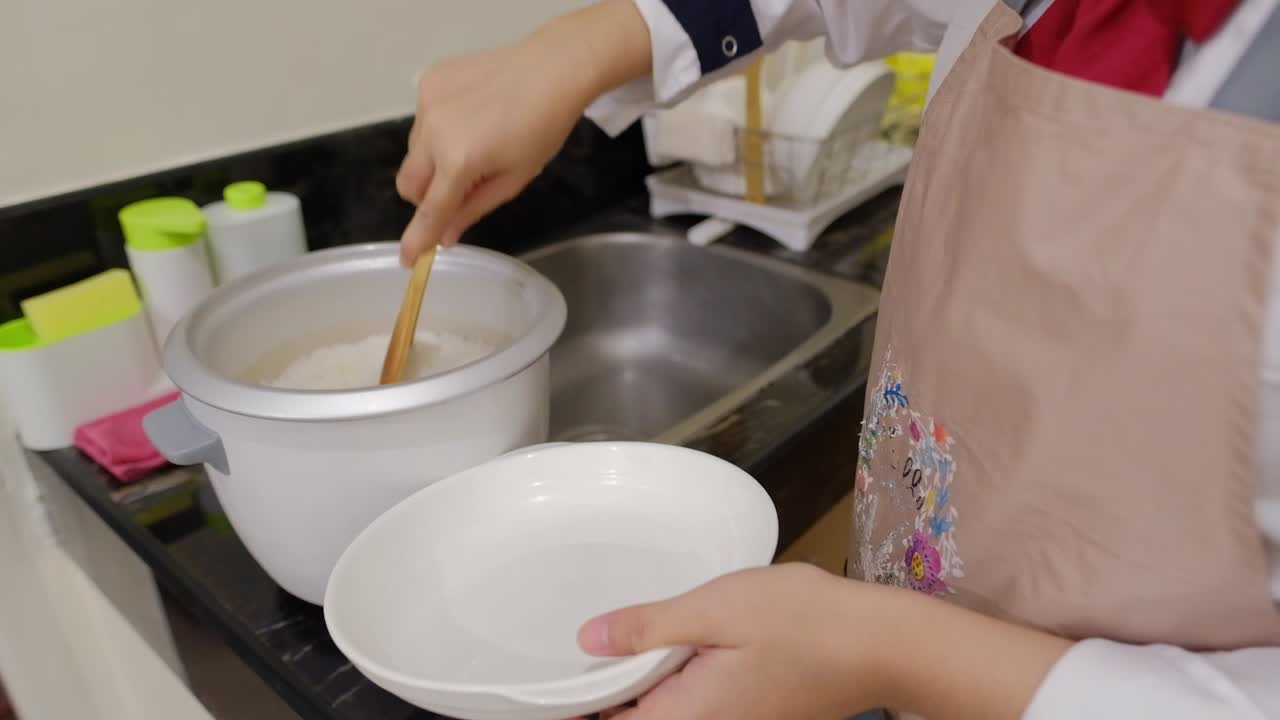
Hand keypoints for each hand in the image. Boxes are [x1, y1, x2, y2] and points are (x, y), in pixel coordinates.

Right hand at [396, 0, 651, 264]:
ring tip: (474, 142)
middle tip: (460, 189)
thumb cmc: (542, 129)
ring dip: (434, 159)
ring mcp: (426, 103)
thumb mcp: (513, 180)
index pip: (429, 210)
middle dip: (426, 196)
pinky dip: (438, 128)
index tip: (406, 260)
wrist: (551, 69)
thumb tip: (444, 237)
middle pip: (408, 183)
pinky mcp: (429, 81)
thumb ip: (473, 209)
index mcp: (459, 162)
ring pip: (414, 151)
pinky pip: (422, 119)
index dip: (417, 239)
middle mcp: (433, 132)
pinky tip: (470, 115)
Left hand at [575, 563, 1072, 719]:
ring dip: (635, 684)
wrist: (879, 643)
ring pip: (658, 714)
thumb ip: (646, 628)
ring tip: (614, 639)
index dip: (571, 700)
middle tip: (578, 642)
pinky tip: (668, 644)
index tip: (545, 674)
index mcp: (685, 719)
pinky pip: (687, 707)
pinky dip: (668, 681)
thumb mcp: (715, 609)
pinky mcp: (746, 718)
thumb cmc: (804, 622)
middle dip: (601, 690)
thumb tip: (586, 640)